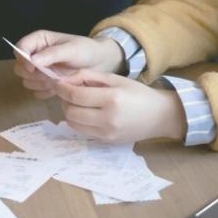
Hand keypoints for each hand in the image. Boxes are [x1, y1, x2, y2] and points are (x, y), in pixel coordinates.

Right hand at [11, 30, 124, 96]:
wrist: (99, 64)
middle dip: (32, 74)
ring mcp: (40, 70)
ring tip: (57, 80)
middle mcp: (36, 55)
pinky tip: (58, 88)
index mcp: (40, 41)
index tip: (33, 68)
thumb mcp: (71, 49)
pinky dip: (45, 92)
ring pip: (26, 81)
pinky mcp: (45, 83)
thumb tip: (32, 61)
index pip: (20, 48)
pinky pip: (36, 91)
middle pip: (19, 67)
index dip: (22, 59)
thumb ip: (52, 54)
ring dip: (40, 84)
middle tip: (49, 75)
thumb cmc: (86, 51)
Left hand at [53, 71, 187, 144]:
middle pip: (71, 112)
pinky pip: (83, 132)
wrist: (159, 116)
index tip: (58, 83)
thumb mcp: (116, 79)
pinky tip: (84, 112)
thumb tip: (67, 79)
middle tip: (66, 92)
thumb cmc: (138, 93)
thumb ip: (90, 76)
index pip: (76, 95)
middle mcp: (108, 118)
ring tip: (75, 102)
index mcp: (112, 98)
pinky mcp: (106, 141)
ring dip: (69, 112)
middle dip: (64, 101)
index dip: (63, 89)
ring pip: (74, 124)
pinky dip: (78, 122)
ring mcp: (107, 133)